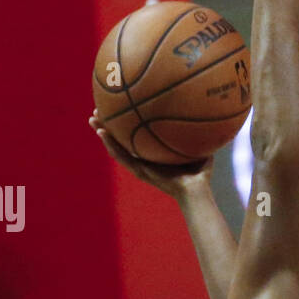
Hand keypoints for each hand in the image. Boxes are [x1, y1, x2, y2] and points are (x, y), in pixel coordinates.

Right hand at [90, 112, 210, 197]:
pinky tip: (103, 132)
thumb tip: (205, 111)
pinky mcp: (139, 172)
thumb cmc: (199, 173)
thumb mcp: (198, 147)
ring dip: (103, 133)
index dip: (125, 123)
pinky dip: (111, 144)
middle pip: (121, 140)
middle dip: (109, 125)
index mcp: (152, 154)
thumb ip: (198, 131)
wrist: (196, 191)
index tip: (119, 107)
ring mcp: (139, 166)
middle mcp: (143, 160)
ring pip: (115, 147)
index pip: (135, 136)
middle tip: (98, 110)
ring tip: (93, 119)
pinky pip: (122, 156)